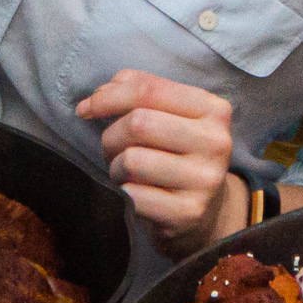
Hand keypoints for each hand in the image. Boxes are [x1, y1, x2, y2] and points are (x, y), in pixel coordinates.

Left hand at [76, 69, 242, 257]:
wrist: (204, 213)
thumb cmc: (177, 155)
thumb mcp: (170, 116)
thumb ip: (140, 91)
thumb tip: (101, 92)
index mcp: (213, 109)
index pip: (149, 90)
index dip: (108, 96)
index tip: (86, 108)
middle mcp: (216, 142)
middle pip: (138, 123)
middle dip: (111, 136)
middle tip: (112, 149)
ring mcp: (205, 179)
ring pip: (132, 160)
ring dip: (116, 167)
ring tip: (127, 173)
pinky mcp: (189, 212)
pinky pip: (133, 195)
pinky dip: (124, 193)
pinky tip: (136, 194)